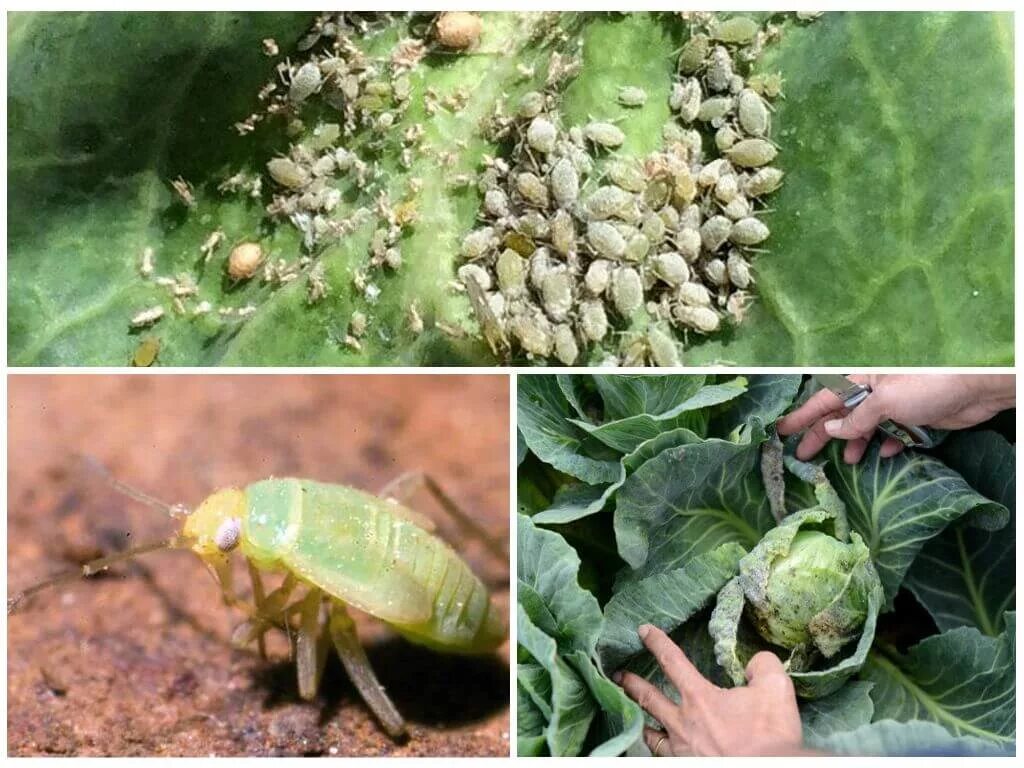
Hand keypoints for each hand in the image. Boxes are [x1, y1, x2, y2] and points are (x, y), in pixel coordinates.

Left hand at [614, 624, 803, 755]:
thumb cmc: (771, 736)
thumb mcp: (775, 689)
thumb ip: (762, 665)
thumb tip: (755, 662)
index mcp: (699, 698)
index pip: (671, 661)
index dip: (656, 642)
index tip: (643, 631)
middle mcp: (683, 723)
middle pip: (648, 698)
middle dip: (631, 684)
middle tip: (619, 676)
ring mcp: (682, 751)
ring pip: (651, 733)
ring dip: (641, 720)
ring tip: (636, 714)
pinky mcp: (687, 767)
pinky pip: (663, 756)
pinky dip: (657, 749)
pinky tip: (660, 747)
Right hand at [777, 374, 1013, 462]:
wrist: (977, 388)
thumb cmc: (927, 386)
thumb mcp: (884, 403)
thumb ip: (856, 419)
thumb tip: (832, 431)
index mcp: (863, 381)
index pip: (824, 399)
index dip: (802, 415)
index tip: (782, 430)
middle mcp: (876, 393)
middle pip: (842, 416)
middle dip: (823, 434)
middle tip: (804, 455)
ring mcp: (896, 406)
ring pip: (867, 427)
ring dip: (855, 443)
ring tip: (847, 462)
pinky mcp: (916, 419)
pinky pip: (893, 434)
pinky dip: (886, 444)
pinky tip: (883, 455)